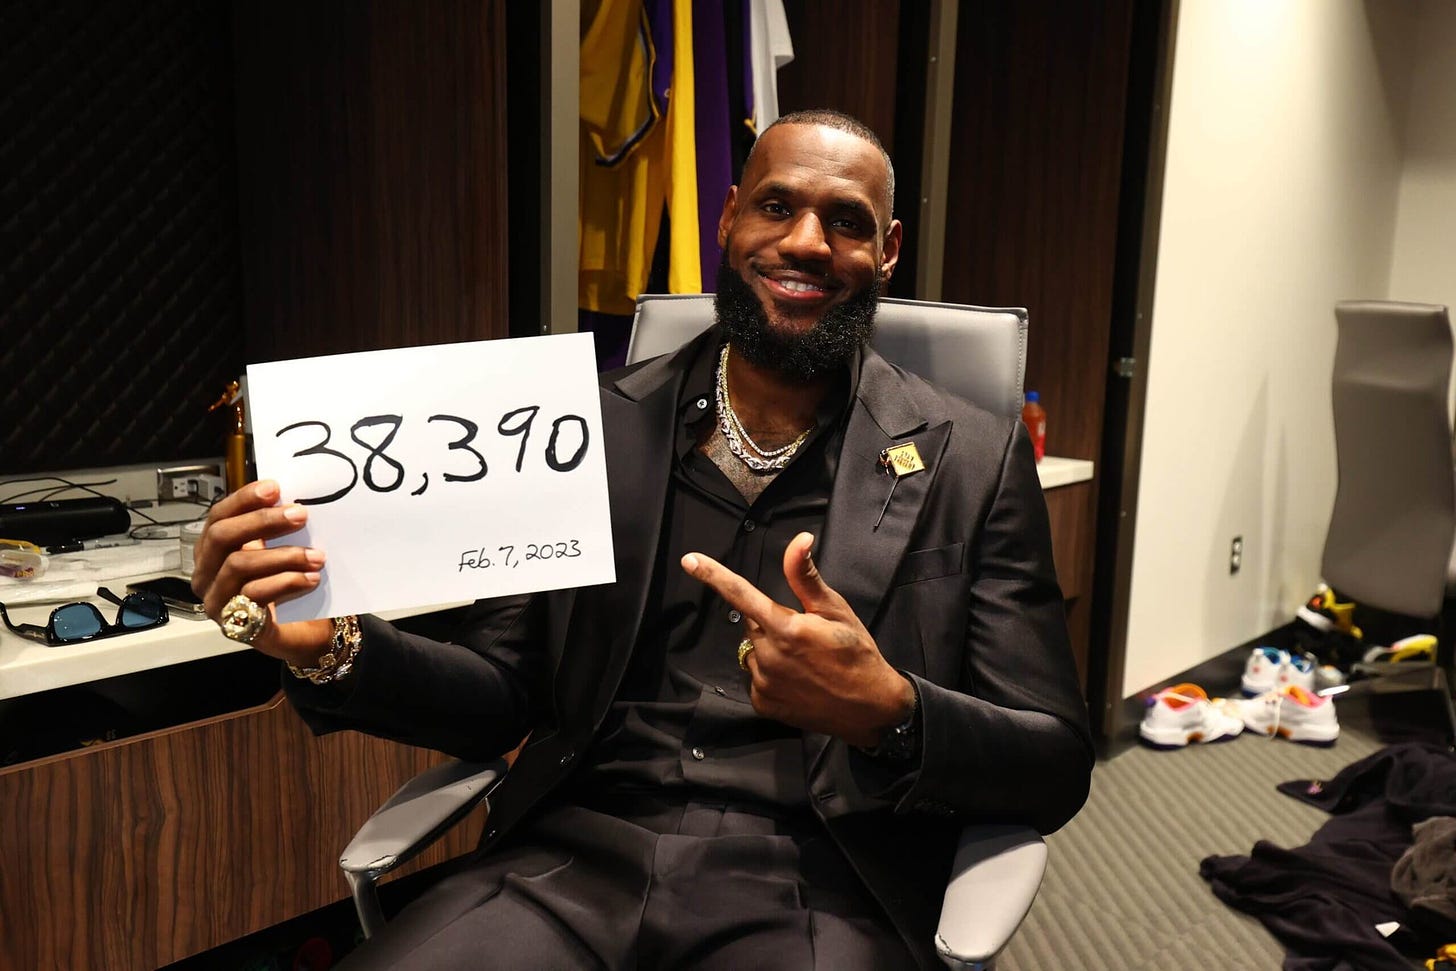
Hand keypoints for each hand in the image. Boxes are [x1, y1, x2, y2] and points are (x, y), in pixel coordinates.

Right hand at [191, 480, 332, 663]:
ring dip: (283, 556)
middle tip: (300, 515)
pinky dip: (286, 583)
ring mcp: (216, 600)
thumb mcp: (277, 551)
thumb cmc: (282, 585)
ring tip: (316, 555)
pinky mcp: (234, 624)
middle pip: (222, 537)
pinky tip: (310, 579)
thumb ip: (277, 528)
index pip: (218, 517)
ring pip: (238, 565)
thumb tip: (293, 498)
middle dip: (262, 521)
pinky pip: (254, 596)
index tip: (274, 488)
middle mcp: (206, 574)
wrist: (297, 632)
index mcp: (212, 550)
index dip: (243, 500)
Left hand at [681, 531, 913, 746]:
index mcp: (786, 627)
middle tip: (803, 633)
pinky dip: (770, 674)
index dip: (713, 575)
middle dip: (769, 622)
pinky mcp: (762, 703)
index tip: (689, 560)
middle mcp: (768, 655)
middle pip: (751, 624)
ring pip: (753, 651)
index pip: (741, 594)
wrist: (870, 708)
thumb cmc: (856, 653)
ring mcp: (763, 682)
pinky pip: (756, 677)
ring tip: (804, 660)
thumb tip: (799, 539)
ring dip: (769, 649)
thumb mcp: (836, 610)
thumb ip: (806, 577)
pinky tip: (797, 679)